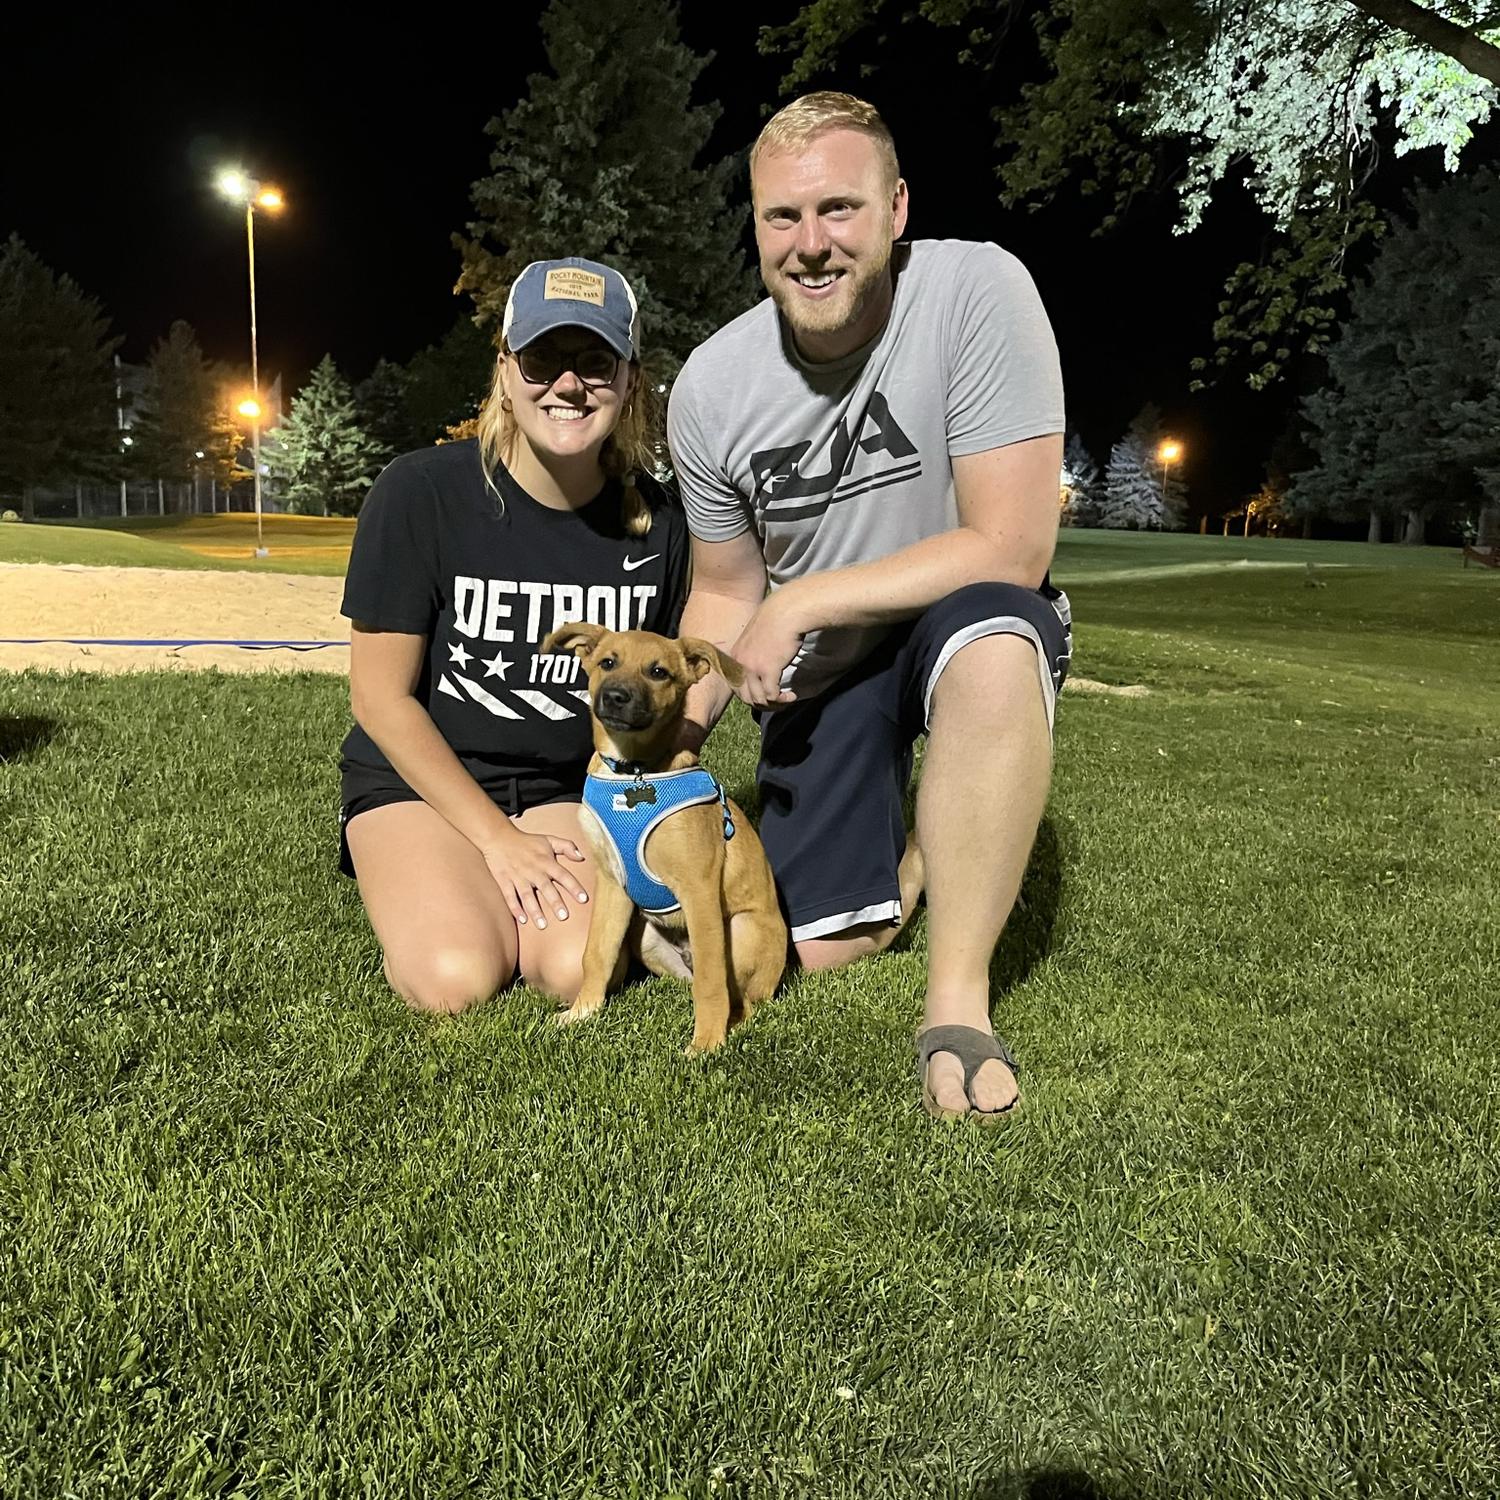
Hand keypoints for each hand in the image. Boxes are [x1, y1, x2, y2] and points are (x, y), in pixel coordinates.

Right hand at [481, 827, 587, 929]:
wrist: (498, 837)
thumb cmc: (527, 841)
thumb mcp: (549, 840)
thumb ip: (567, 847)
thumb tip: (582, 857)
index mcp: (546, 862)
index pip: (563, 875)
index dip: (574, 887)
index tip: (583, 899)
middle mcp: (533, 870)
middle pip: (546, 888)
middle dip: (555, 902)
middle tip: (564, 917)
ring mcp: (518, 876)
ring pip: (527, 895)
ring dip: (535, 910)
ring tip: (543, 925)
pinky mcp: (504, 881)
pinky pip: (509, 896)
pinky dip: (515, 908)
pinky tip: (522, 920)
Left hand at [730, 591, 802, 710]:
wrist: (787, 611)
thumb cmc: (777, 620)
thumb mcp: (756, 638)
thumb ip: (753, 653)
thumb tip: (761, 667)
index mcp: (735, 656)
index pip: (736, 686)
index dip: (751, 696)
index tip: (766, 695)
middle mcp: (740, 663)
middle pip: (745, 697)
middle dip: (762, 704)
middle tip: (777, 702)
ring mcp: (752, 668)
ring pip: (758, 700)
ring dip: (774, 704)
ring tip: (787, 699)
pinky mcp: (768, 670)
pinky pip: (772, 695)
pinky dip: (783, 699)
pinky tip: (792, 695)